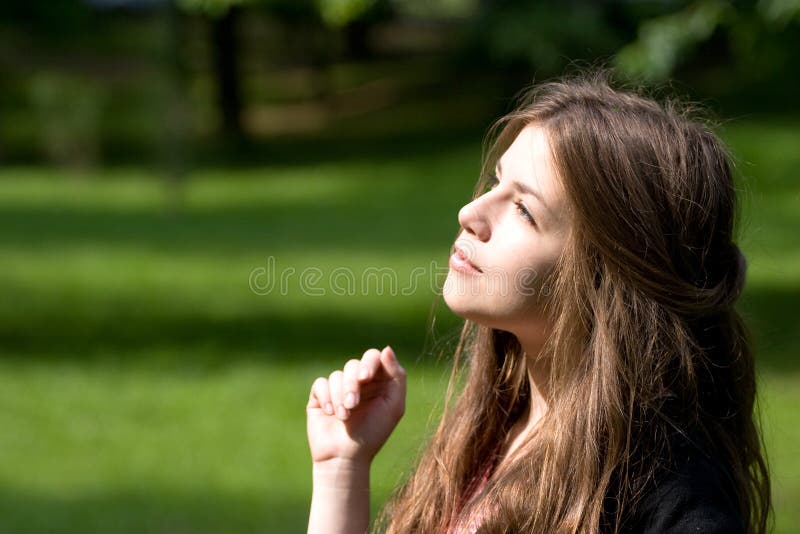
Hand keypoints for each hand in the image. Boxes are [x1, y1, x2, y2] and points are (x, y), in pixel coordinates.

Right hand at [306, 346, 405, 464]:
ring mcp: (338, 388)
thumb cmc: (373, 433)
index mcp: (378, 381)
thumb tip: (386, 349)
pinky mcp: (320, 396)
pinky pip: (320, 384)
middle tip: (353, 404)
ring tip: (344, 417)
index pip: (373, 357)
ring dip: (340, 396)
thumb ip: (396, 376)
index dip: (369, 363)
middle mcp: (358, 382)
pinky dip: (326, 397)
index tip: (366, 378)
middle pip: (353, 365)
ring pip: (337, 375)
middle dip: (352, 384)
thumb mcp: (393, 406)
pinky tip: (330, 413)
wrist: (345, 457)